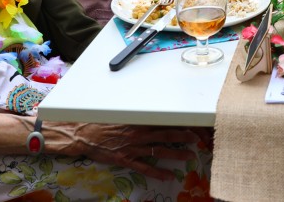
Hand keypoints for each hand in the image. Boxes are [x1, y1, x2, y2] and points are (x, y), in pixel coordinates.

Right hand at [48, 122, 200, 180]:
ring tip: (190, 156)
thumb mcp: (122, 112)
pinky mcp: (126, 159)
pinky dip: (158, 172)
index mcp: (139, 119)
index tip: (192, 120)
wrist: (84, 133)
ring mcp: (133, 147)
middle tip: (199, 138)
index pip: (163, 118)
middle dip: (184, 136)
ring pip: (159, 150)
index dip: (178, 120)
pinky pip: (145, 167)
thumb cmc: (102, 120)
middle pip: (166, 133)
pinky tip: (168, 176)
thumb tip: (154, 106)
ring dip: (176, 153)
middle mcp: (139, 132)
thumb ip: (138, 112)